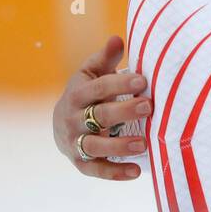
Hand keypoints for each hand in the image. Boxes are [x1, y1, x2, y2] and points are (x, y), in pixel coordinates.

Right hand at [52, 35, 151, 179]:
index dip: (119, 84)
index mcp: (78, 94)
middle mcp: (74, 119)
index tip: (143, 80)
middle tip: (149, 107)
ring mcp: (75, 142)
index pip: (98, 88)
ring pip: (95, 146)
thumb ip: (105, 59)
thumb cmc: (87, 93)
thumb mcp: (92, 73)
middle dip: (124, 111)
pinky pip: (95, 170)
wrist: (61, 122)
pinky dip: (114, 173)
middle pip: (98, 116)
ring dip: (119, 146)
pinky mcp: (80, 162)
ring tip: (143, 143)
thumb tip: (117, 39)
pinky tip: (135, 172)